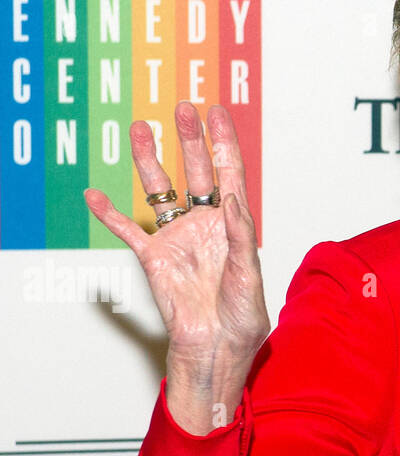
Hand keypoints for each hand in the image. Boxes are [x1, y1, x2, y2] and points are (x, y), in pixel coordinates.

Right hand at [83, 102, 269, 367]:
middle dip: (190, 140)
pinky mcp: (155, 257)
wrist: (217, 346)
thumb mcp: (250, 274)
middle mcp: (205, 224)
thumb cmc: (242, 316)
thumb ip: (241, 235)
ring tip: (140, 129)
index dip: (223, 142)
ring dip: (149, 161)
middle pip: (196, 172)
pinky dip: (110, 214)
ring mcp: (178, 237)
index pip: (229, 174)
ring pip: (160, 190)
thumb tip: (229, 198)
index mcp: (233, 225)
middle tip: (183, 109)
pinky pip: (128, 231)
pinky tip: (94, 194)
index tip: (217, 111)